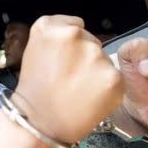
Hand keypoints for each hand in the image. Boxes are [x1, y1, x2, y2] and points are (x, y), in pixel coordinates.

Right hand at [15, 15, 124, 143]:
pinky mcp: (113, 76)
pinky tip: (89, 96)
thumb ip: (56, 31)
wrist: (40, 122)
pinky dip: (106, 86)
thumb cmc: (35, 87)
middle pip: (90, 41)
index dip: (70, 45)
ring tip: (77, 88)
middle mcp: (74, 35)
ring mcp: (95, 55)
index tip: (61, 59)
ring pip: (103, 58)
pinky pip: (114, 75)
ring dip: (96, 70)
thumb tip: (79, 27)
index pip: (75, 25)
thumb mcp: (34, 46)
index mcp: (50, 27)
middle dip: (83, 56)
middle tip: (68, 76)